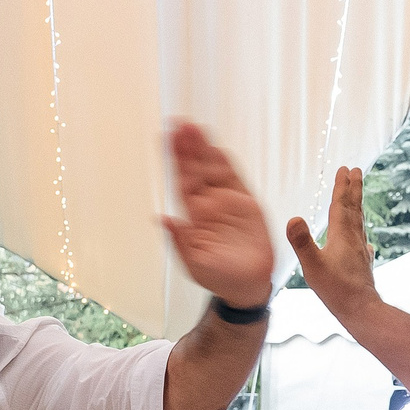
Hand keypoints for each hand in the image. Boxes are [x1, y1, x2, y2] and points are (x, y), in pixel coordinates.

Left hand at [163, 123, 275, 307]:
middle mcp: (208, 204)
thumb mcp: (194, 263)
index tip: (166, 139)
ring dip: (204, 149)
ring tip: (194, 127)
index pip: (181, 181)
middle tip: (180, 123)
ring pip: (213, 169)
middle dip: (188, 147)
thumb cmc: (218, 277)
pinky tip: (216, 148)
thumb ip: (179, 240)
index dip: (175, 160)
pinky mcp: (247, 204)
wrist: (247, 285)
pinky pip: (235, 179)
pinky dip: (225, 164)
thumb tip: (162, 219)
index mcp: (193, 216)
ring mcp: (227, 202)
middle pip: (196, 169)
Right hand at [285, 166, 379, 319]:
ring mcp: (361, 251)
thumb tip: (293, 218)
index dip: (341, 186)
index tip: (345, 169)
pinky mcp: (363, 264)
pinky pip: (362, 242)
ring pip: (360, 223)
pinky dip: (361, 234)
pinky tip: (364, 240)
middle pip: (354, 208)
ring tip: (357, 197)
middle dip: (353, 189)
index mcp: (341, 236)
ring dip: (357, 206)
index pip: (341, 205)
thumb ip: (302, 242)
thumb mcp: (312, 266)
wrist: (361, 310)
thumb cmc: (336, 290)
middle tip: (356, 171)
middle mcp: (354, 239)